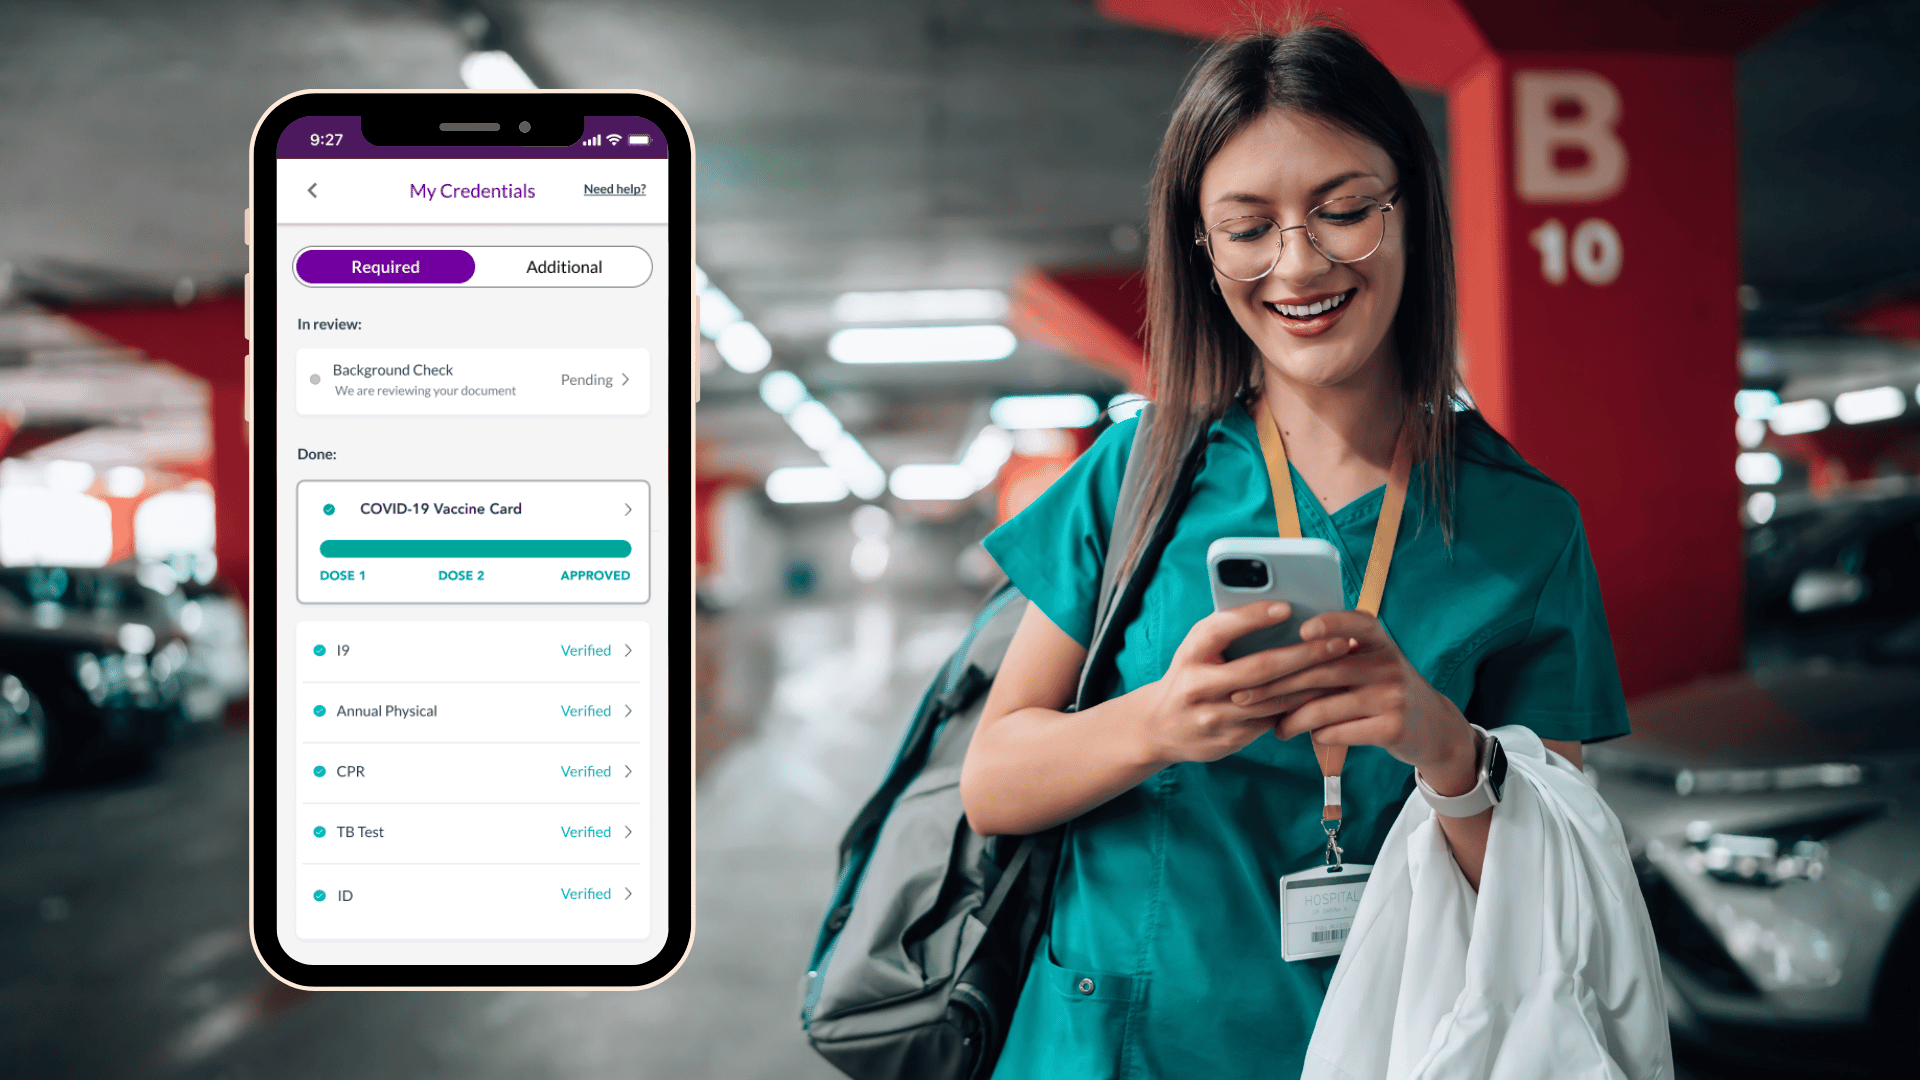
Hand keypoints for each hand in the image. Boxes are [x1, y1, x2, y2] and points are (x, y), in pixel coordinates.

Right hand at [1130, 602, 1356, 766]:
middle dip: (1304, 654)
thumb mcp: (1197, 649)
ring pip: (1273, 700)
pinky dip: (1300, 706)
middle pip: (1258, 669)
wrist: (1160, 727)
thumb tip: (1282, 613)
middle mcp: (1198, 686)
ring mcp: (1213, 718)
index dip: (1253, 618)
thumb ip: (1228, 632)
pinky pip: (1272, 722)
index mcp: (1190, 654)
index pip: (1221, 630)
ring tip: (1342, 667)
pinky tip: (1325, 694)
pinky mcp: (1229, 740)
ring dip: (1312, 684)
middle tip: (1338, 642)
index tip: (1287, 607)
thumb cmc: (1190, 674)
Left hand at [1240, 610, 1478, 792]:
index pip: (1355, 622)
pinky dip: (1316, 734)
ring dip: (1290, 719)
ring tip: (1274, 726)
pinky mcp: (1392, 728)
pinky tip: (1303, 734)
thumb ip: (1335, 654)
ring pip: (1325, 707)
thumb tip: (1271, 654)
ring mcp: (1392, 696)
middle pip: (1322, 671)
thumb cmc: (1383, 688)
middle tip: (1244, 696)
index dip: (1331, 624)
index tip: (1302, 631)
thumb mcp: (1371, 661)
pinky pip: (1339, 731)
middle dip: (1277, 685)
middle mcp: (1387, 663)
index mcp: (1378, 640)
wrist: (1432, 726)